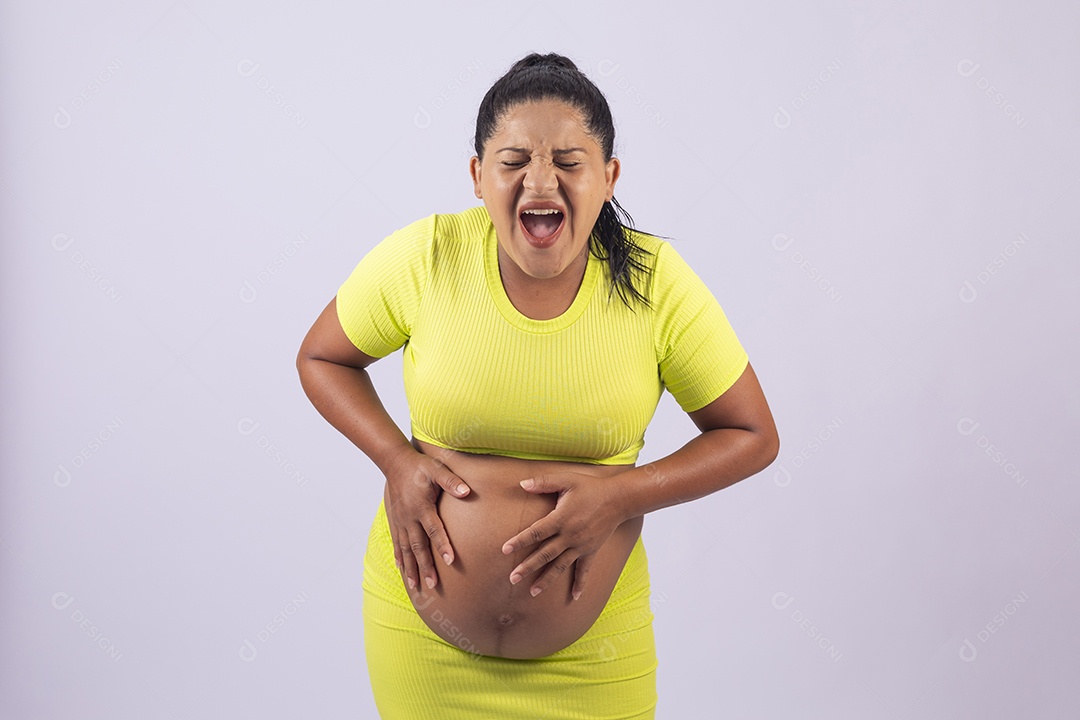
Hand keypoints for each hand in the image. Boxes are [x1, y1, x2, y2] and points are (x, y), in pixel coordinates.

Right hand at [383, 447, 470, 591]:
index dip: (443, 545)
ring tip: (416, 585)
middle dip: (426, 566)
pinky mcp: (396, 520)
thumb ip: (451, 481)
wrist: (395, 462)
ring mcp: (401, 521)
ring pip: (406, 549)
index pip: (434, 530)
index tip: (450, 561)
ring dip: (411, 567)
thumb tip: (467, 491)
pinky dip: (399, 557)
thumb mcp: (437, 469)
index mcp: (422, 507)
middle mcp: (410, 517)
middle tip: (433, 584)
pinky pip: (397, 542)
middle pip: (418, 546)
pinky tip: (402, 569)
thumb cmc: (419, 466)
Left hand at [500, 472, 626, 600]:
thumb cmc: (590, 487)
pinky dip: (580, 584)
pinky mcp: (591, 551)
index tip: (505, 550)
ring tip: (533, 592)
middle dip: (528, 567)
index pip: (535, 532)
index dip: (519, 541)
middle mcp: (569, 535)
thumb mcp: (566, 479)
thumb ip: (543, 482)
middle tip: (512, 579)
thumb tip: (521, 483)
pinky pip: (584, 570)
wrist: (618, 499)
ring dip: (546, 580)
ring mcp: (581, 545)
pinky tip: (573, 597)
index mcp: (561, 518)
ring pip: (560, 566)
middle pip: (544, 554)